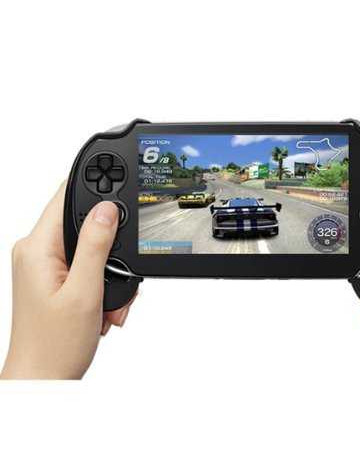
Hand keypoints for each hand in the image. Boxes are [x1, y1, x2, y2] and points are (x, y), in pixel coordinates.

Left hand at [1, 182, 135, 378]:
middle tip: (115, 275)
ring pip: (91, 247)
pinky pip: (87, 266)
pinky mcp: (55, 278)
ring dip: (109, 271)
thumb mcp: (84, 291)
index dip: (94, 188)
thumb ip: (95, 245)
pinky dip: (102, 283)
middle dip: (110, 247)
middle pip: (84, 224)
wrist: (43, 379)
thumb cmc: (55, 345)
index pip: (65, 197)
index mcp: (37, 248)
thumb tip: (107, 209)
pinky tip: (103, 306)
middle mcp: (36, 252)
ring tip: (108, 301)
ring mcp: (45, 265)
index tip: (118, 184)